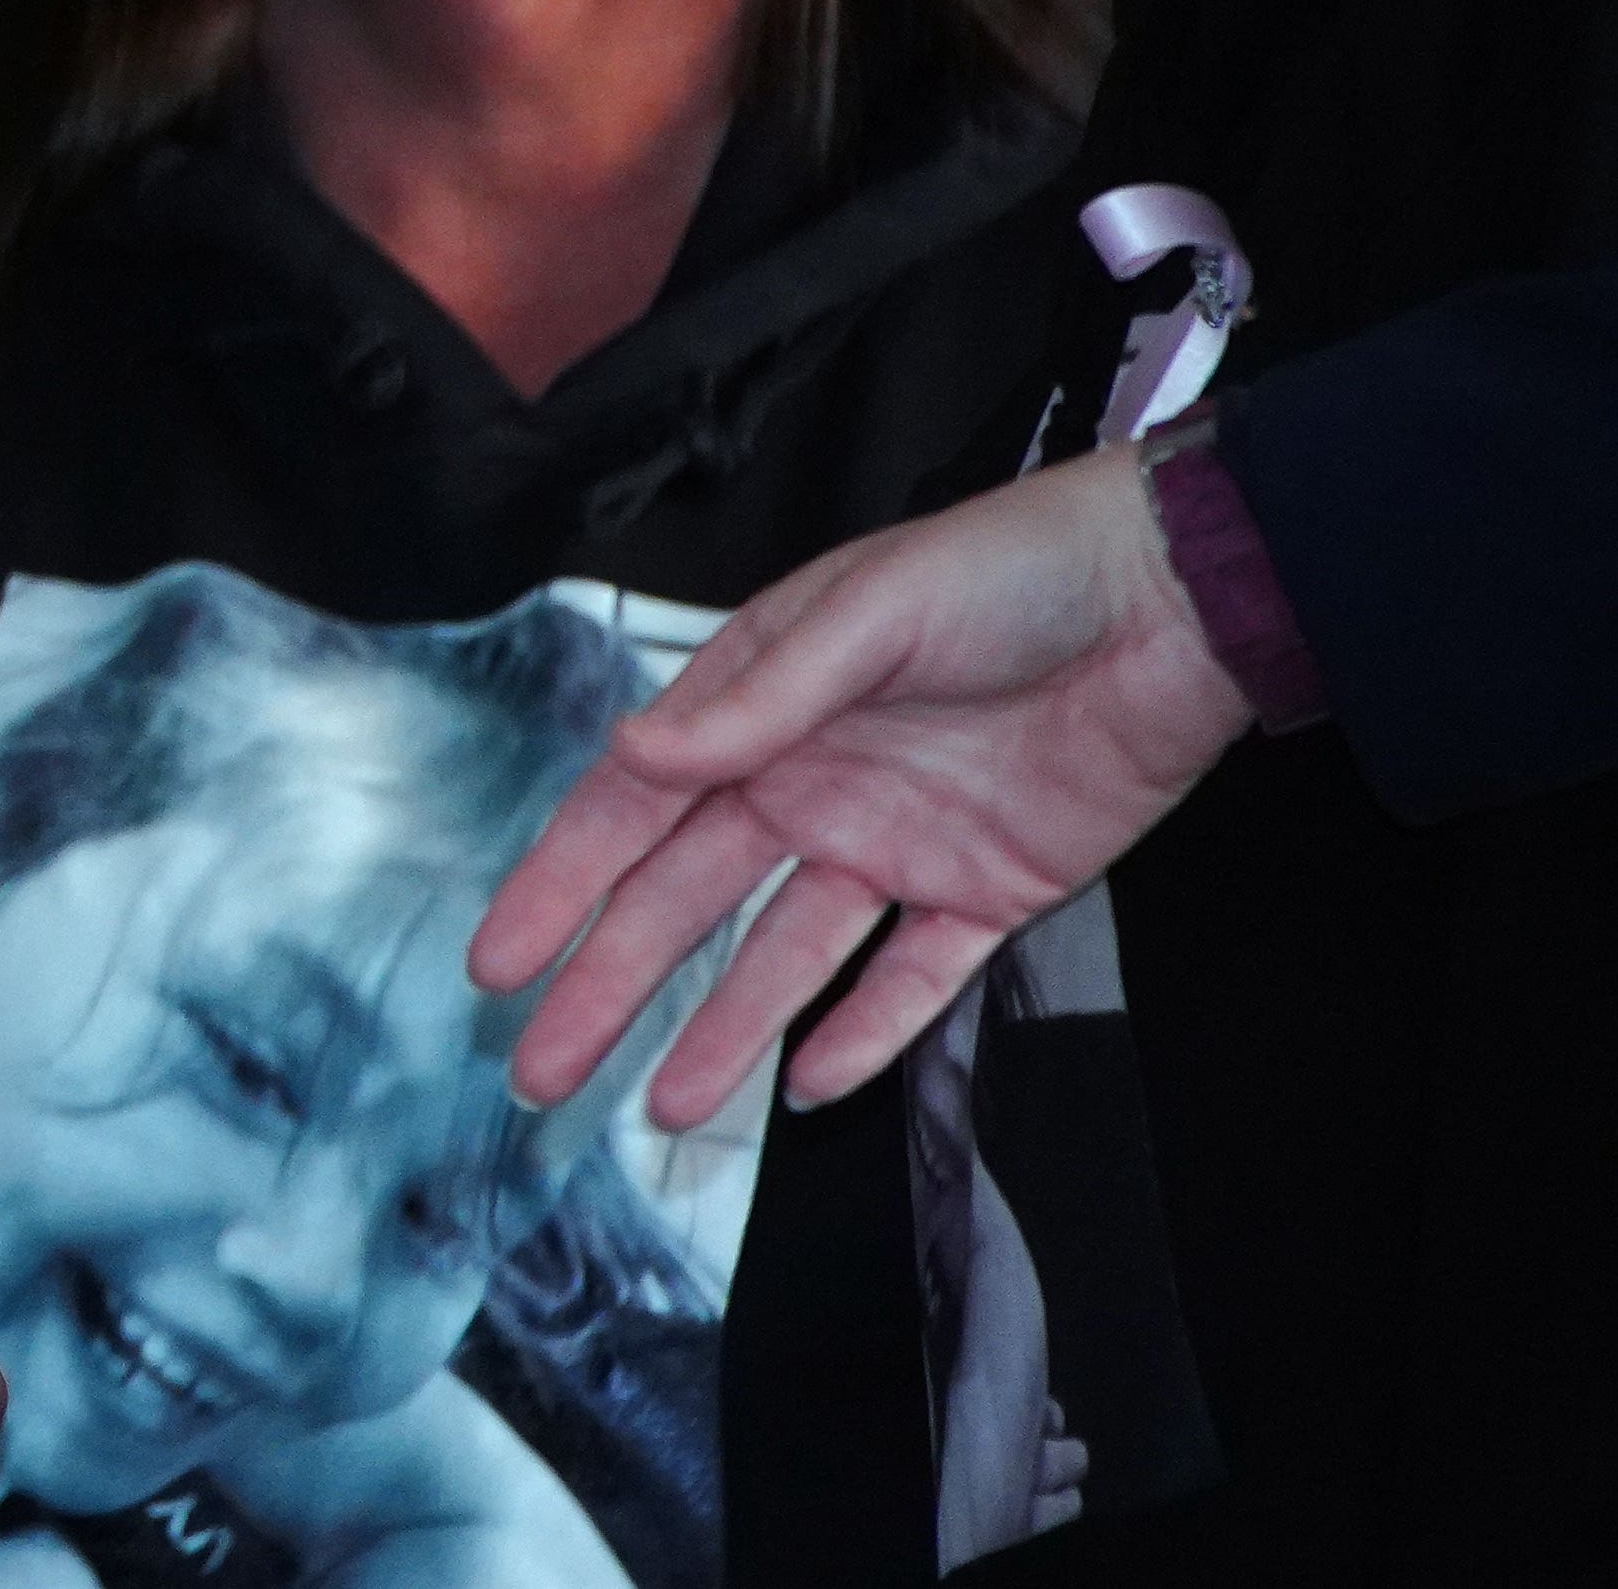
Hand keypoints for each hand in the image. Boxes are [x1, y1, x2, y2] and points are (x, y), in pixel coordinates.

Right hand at [468, 445, 1254, 1127]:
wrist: (1177, 604)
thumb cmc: (1012, 571)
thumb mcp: (870, 614)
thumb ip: (758, 701)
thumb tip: (637, 753)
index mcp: (761, 707)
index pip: (632, 809)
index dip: (560, 887)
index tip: (498, 959)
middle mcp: (810, 783)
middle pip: (686, 903)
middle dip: (609, 986)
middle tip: (543, 1067)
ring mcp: (894, 844)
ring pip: (784, 958)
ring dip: (722, 1030)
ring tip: (665, 1105)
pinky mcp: (985, 891)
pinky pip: (911, 978)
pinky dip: (864, 1033)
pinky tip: (809, 1085)